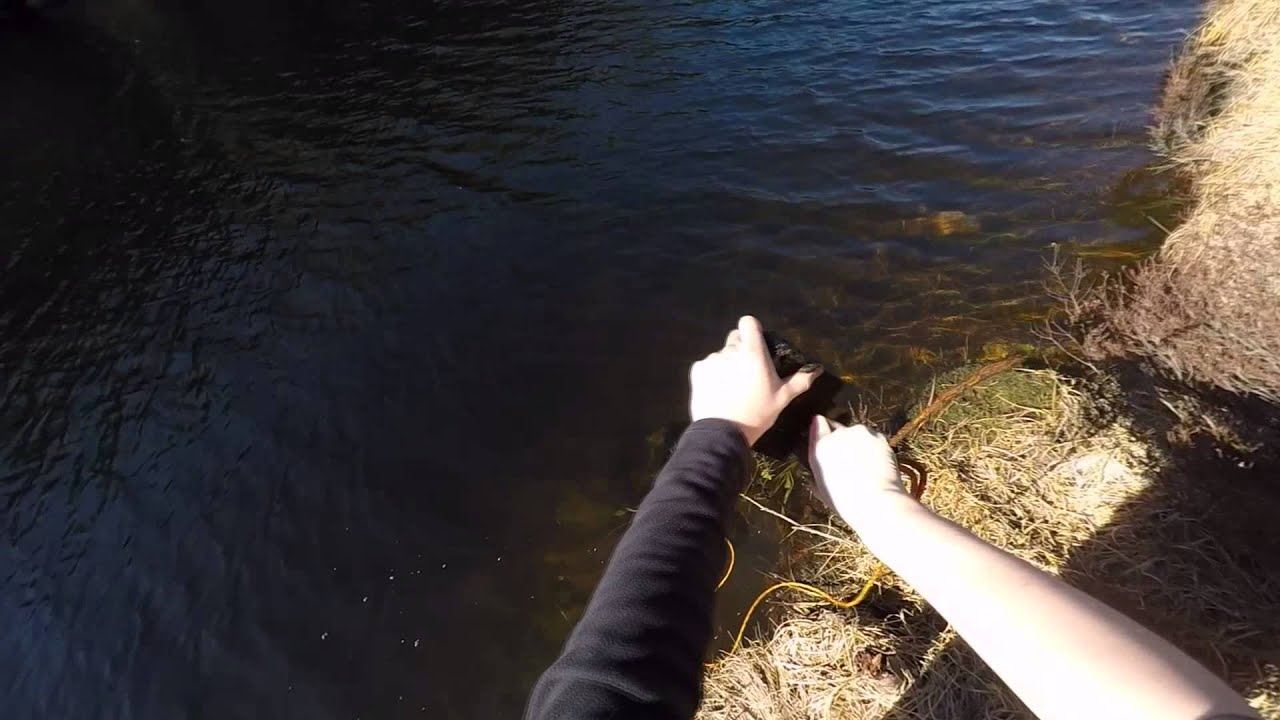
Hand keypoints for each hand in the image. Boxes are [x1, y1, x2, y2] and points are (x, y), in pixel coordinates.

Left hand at [689, 316, 820, 445]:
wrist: (722, 433)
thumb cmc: (757, 414)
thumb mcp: (782, 398)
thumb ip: (799, 381)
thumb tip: (817, 370)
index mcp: (752, 353)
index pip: (748, 322)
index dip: (753, 330)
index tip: (757, 344)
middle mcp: (730, 351)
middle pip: (735, 339)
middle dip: (741, 349)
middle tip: (748, 371)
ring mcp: (711, 360)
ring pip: (721, 354)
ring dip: (727, 363)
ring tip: (732, 387)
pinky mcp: (697, 371)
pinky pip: (707, 365)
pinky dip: (712, 374)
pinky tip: (717, 391)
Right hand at [808, 417, 910, 525]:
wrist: (877, 502)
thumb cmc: (846, 502)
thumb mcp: (822, 489)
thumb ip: (815, 472)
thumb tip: (815, 471)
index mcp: (820, 446)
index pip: (818, 424)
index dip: (822, 431)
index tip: (826, 437)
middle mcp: (838, 433)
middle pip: (838, 429)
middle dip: (842, 441)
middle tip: (848, 462)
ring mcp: (859, 432)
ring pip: (858, 433)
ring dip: (859, 443)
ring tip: (864, 467)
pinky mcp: (878, 436)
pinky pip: (874, 438)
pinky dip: (875, 447)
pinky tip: (876, 465)